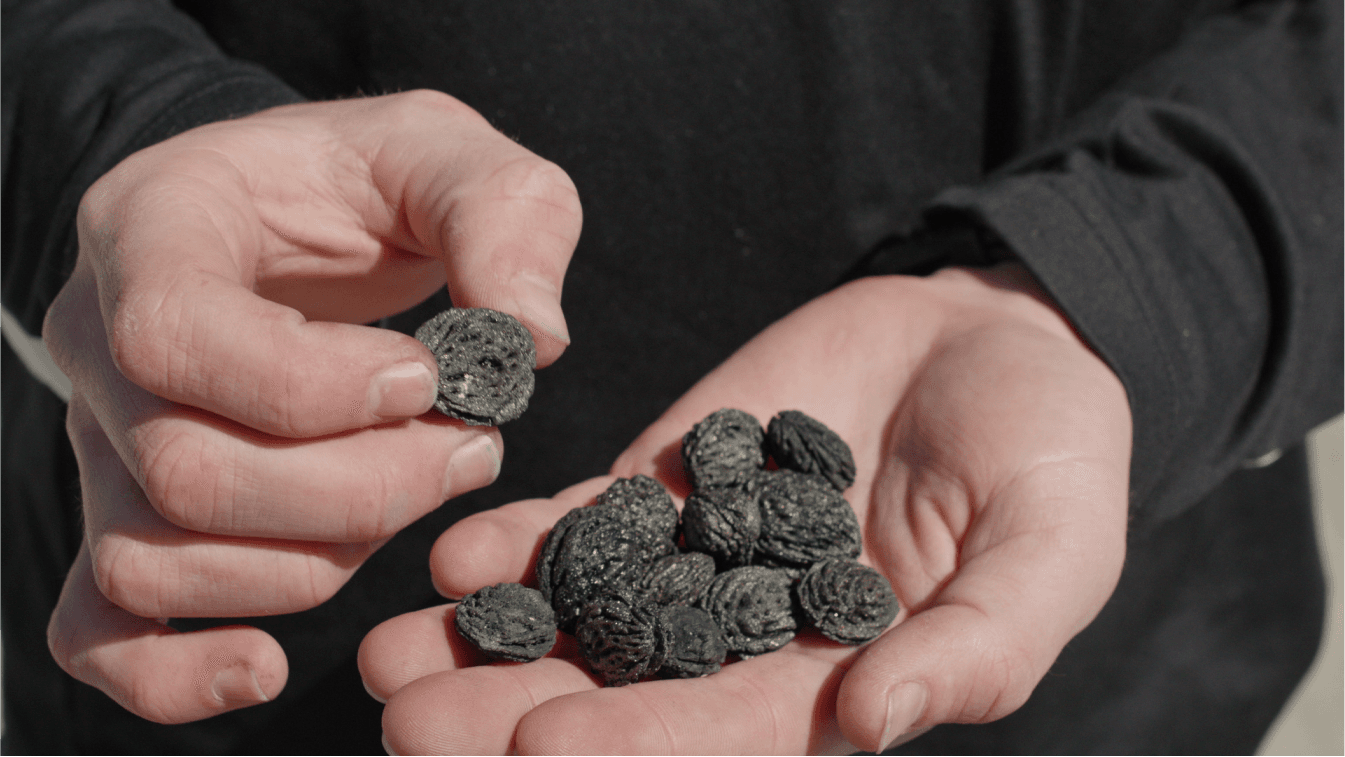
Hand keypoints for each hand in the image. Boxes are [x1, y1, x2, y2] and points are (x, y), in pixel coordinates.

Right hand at [41, 90, 582, 723]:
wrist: (307, 213)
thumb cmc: (368, 180)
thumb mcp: (449, 152)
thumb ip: (502, 216)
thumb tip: (535, 340)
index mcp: (153, 227)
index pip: (175, 335)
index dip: (312, 386)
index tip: (428, 379)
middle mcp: (99, 344)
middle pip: (184, 471)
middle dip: (358, 487)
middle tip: (471, 450)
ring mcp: (102, 441)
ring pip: (160, 558)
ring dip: (317, 561)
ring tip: (423, 492)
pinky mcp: (130, 514)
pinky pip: (99, 627)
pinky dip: (171, 673)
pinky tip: (265, 667)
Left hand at [360, 264, 1131, 754]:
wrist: (992, 338)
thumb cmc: (1050, 455)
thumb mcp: (1051, 549)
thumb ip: (979, 645)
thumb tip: (872, 725)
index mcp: (839, 682)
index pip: (728, 734)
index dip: (638, 744)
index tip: (540, 745)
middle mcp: (754, 640)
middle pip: (625, 693)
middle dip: (516, 713)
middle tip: (406, 719)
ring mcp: (703, 560)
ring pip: (583, 617)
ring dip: (487, 640)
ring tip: (388, 652)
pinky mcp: (671, 484)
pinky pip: (586, 521)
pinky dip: (520, 542)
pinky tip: (450, 558)